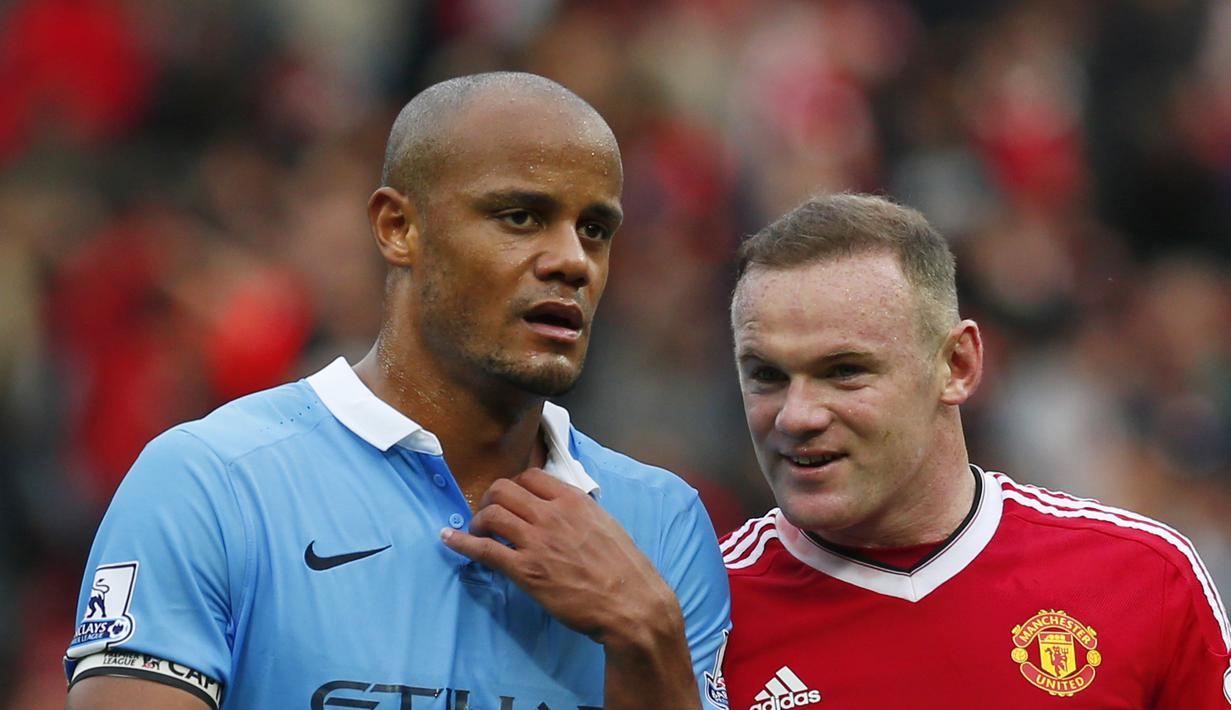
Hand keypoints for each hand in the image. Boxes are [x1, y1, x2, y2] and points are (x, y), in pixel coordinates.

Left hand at [441, 468, 700, 709]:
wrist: (630, 604)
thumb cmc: (624, 569)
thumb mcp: (606, 525)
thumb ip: (579, 513)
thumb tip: (562, 509)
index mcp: (573, 501)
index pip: (531, 476)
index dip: (515, 485)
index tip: (512, 498)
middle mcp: (552, 515)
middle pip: (504, 489)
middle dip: (491, 498)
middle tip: (489, 514)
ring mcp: (536, 542)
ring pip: (491, 513)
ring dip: (478, 520)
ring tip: (478, 531)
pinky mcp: (525, 570)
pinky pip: (483, 549)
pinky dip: (461, 542)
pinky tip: (448, 539)